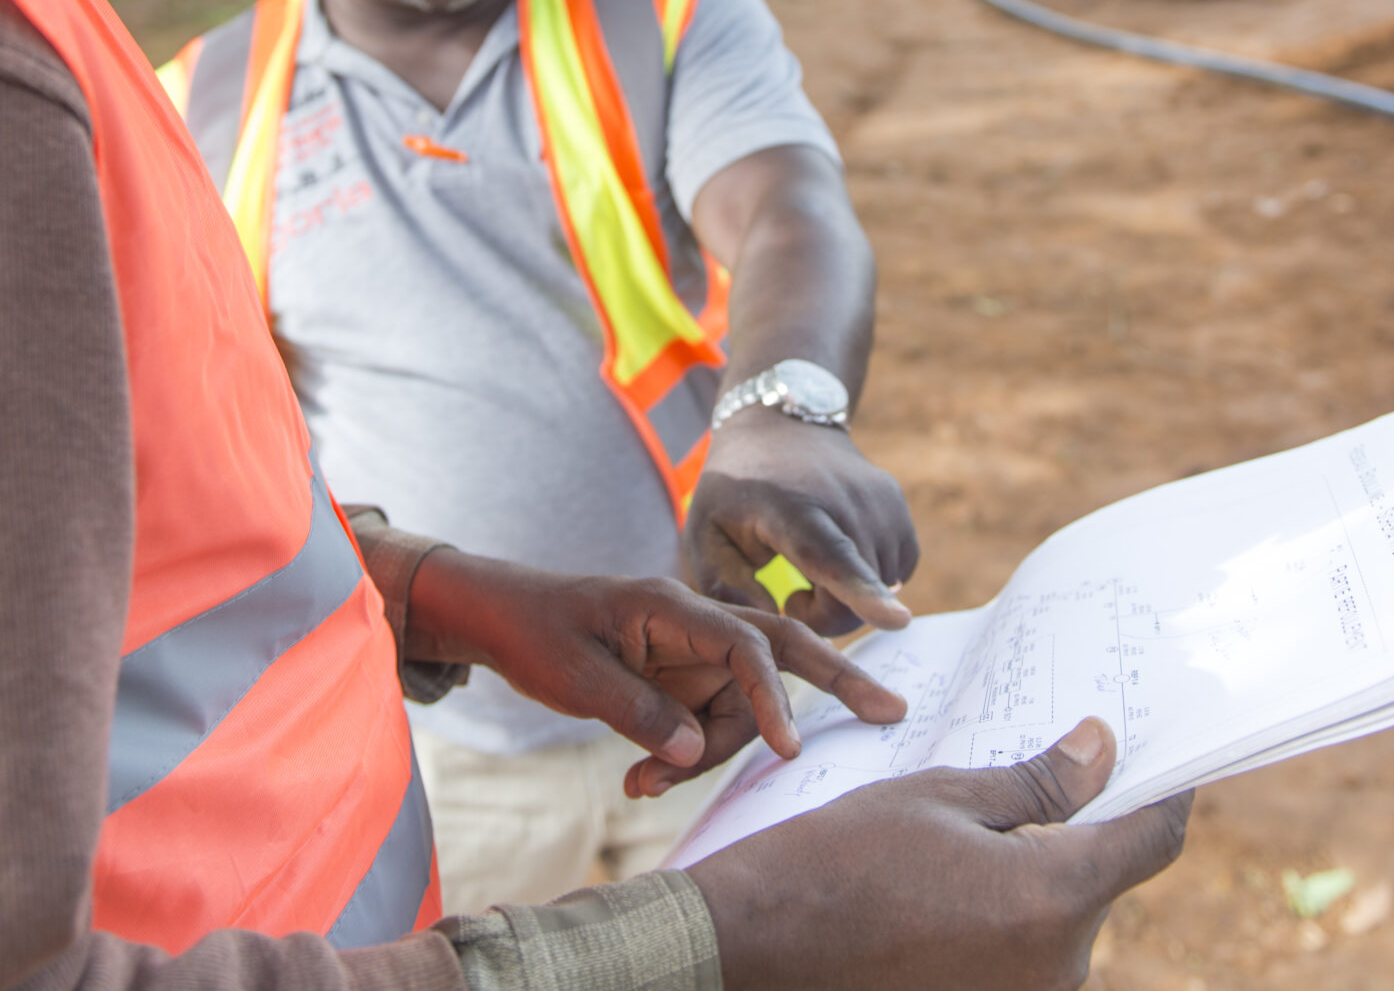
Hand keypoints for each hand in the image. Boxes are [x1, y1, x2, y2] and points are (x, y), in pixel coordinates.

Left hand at [404, 550, 905, 795]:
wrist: (500, 617)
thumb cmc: (536, 633)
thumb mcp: (578, 677)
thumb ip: (640, 713)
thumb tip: (695, 751)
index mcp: (672, 607)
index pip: (746, 645)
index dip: (772, 697)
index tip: (788, 749)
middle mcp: (693, 625)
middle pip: (778, 650)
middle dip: (834, 680)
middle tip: (892, 709)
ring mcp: (688, 651)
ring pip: (734, 708)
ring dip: (706, 756)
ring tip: (643, 787)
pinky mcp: (678, 676)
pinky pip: (704, 721)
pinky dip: (684, 756)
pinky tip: (643, 780)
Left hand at [684, 415, 918, 635]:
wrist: (778, 427)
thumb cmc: (735, 491)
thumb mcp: (704, 534)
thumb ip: (724, 588)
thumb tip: (771, 623)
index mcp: (790, 508)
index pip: (832, 556)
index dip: (862, 593)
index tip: (896, 621)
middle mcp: (845, 500)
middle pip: (856, 595)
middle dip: (823, 616)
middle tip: (791, 596)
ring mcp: (879, 500)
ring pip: (881, 589)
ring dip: (849, 599)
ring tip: (813, 570)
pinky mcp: (897, 506)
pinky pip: (897, 571)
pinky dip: (874, 579)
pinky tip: (841, 557)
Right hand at [688, 717, 1191, 990]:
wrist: (756, 945)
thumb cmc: (841, 858)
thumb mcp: (941, 799)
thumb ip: (1037, 783)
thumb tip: (1103, 750)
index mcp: (1053, 897)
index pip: (1151, 840)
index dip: (1164, 793)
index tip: (1159, 760)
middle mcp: (1059, 968)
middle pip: (1100, 884)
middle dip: (1075, 834)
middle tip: (1028, 789)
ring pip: (1060, 926)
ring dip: (1034, 882)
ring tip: (967, 845)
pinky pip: (1023, 963)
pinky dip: (1003, 926)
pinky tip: (949, 894)